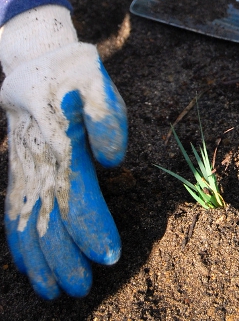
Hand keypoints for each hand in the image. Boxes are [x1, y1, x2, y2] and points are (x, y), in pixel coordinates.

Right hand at [0, 6, 126, 298]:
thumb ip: (106, 118)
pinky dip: (18, 242)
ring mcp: (24, 167)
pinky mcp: (20, 170)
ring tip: (53, 291)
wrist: (36, 61)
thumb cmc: (74, 73)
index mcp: (59, 141)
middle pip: (49, 218)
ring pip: (27, 222)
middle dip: (65, 257)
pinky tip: (27, 265)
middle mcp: (37, 160)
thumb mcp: (96, 81)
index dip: (91, 226)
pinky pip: (13, 210)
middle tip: (82, 289)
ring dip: (39, 260)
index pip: (76, 194)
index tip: (108, 256)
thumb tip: (112, 160)